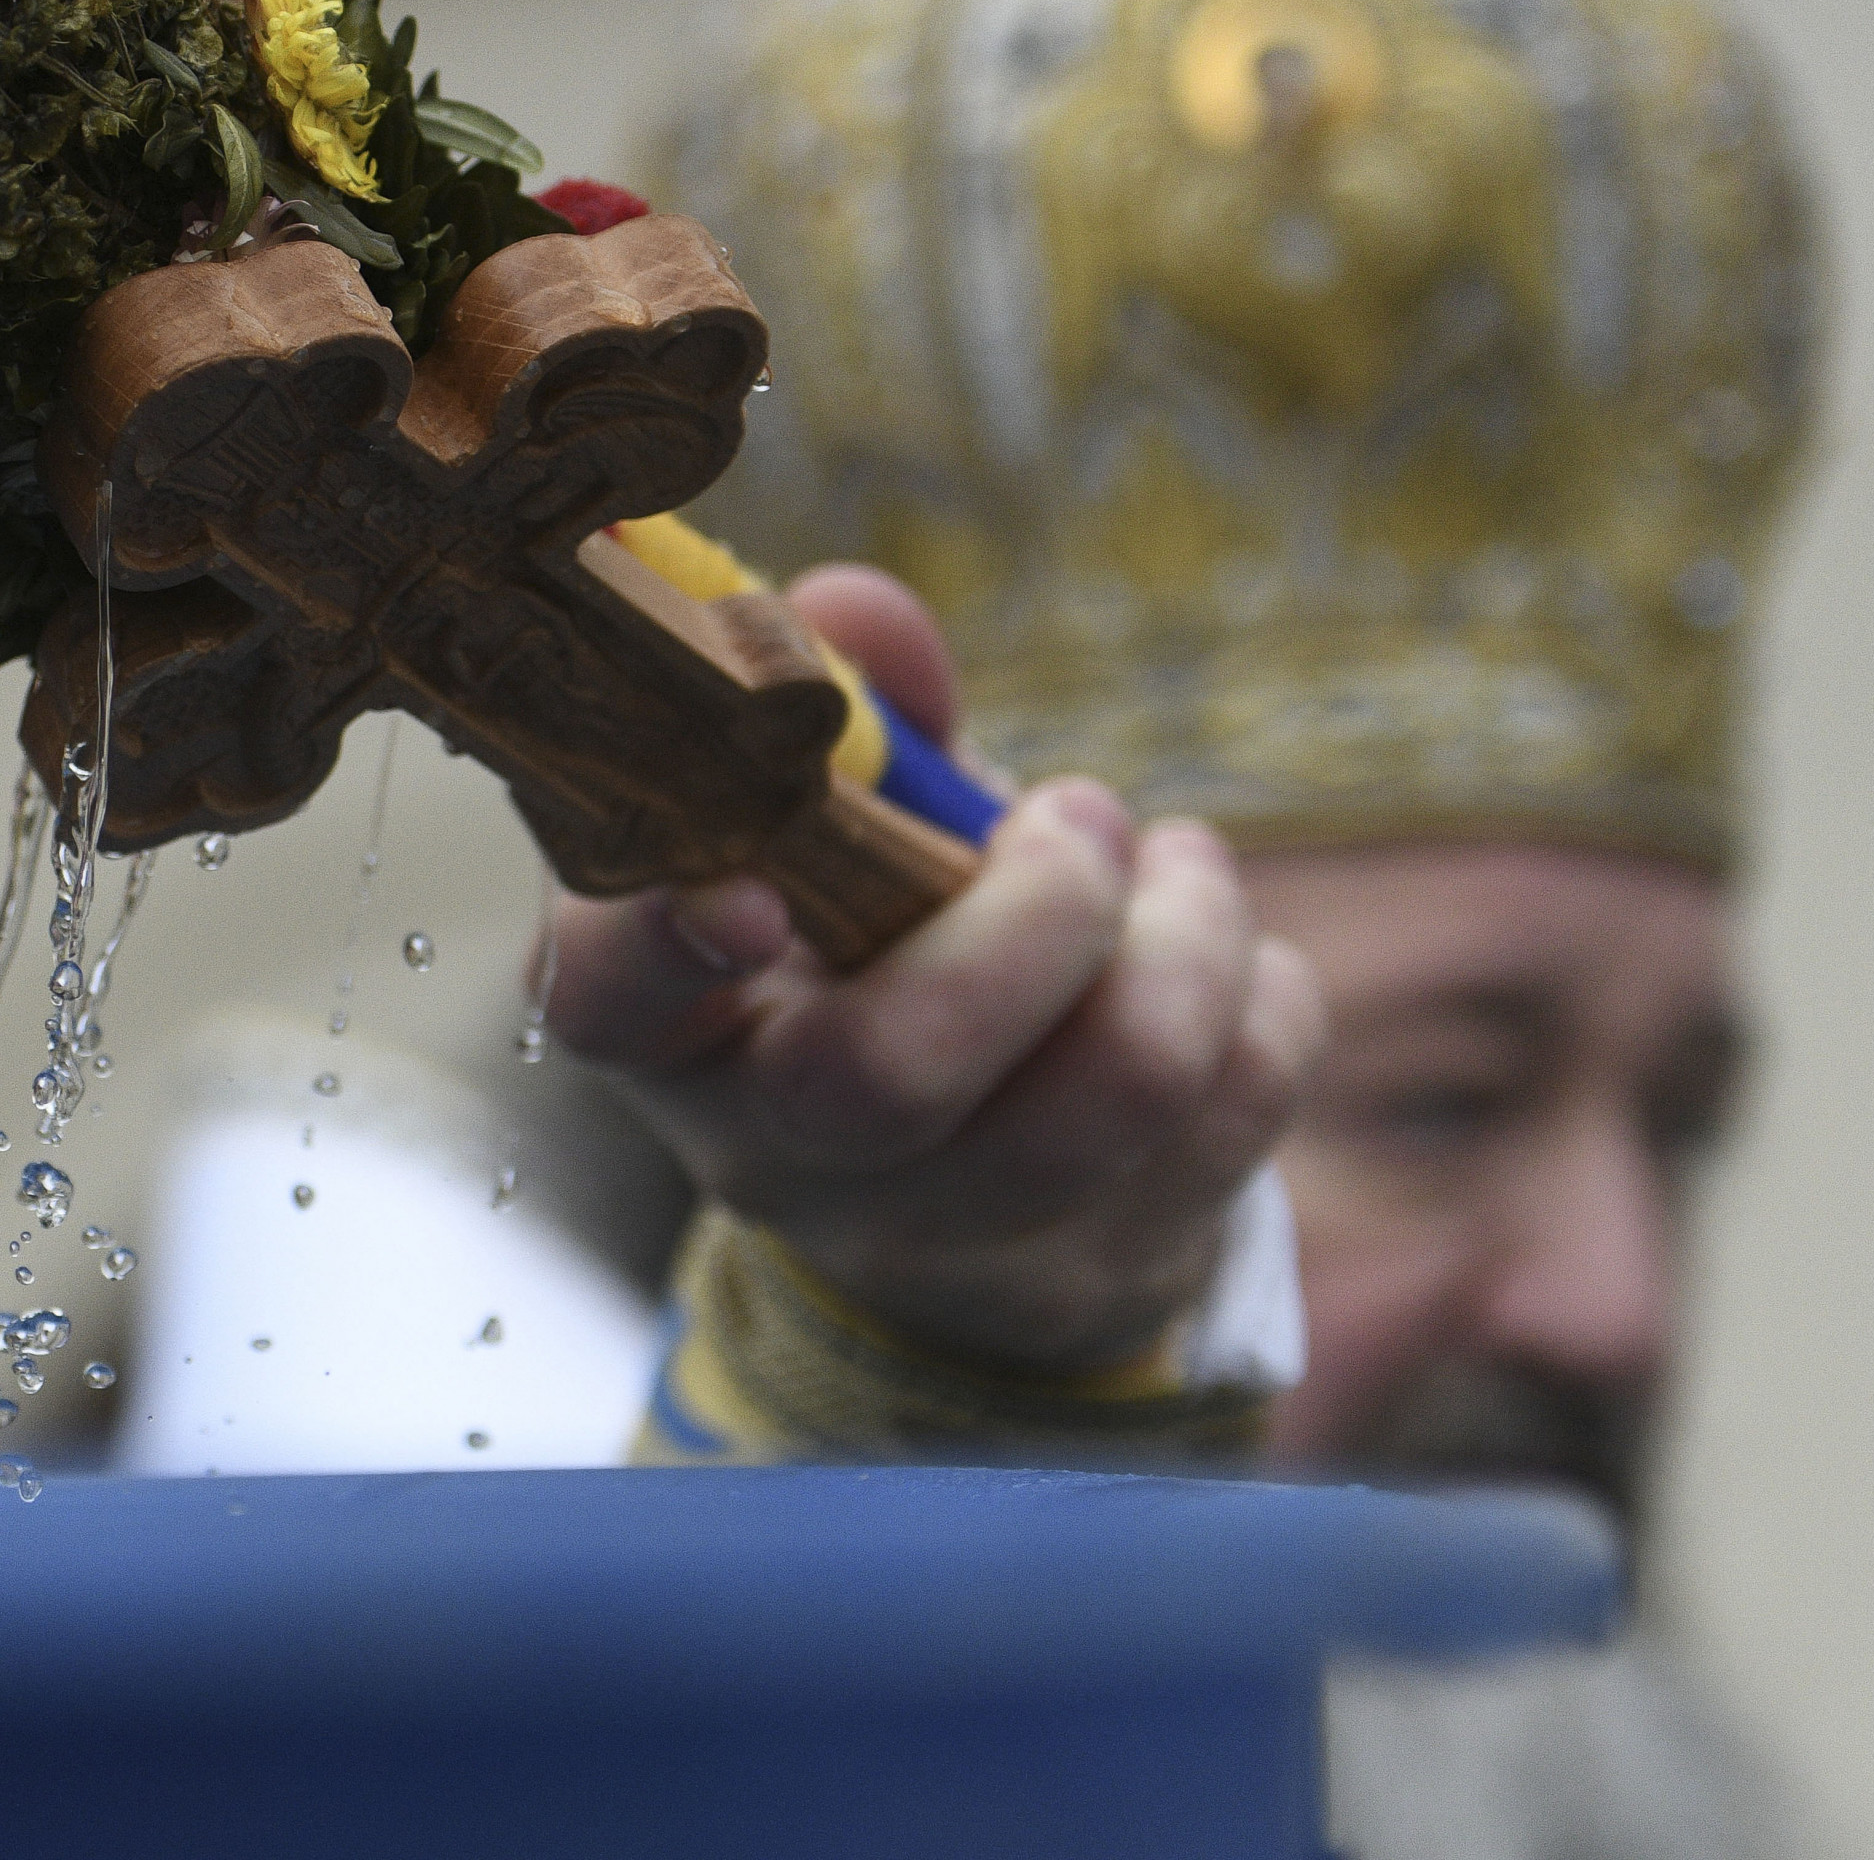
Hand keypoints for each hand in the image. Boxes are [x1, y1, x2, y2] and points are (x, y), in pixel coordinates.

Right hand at [545, 565, 1321, 1374]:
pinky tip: (1220, 961)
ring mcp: (942, 1236)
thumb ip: (845, 714)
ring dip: (1184, 942)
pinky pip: (1234, 1118)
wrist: (977, 1212)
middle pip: (883, 1078)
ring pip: (1097, 1104)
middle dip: (1027, 917)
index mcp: (674, 1024)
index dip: (662, 939)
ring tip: (1180, 864)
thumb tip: (857, 605)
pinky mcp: (1106, 1268)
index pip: (612, 1001)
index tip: (748, 885)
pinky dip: (1262, 1002)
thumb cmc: (885, 964)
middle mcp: (778, 1152)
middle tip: (1081, 814)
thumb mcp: (839, 841)